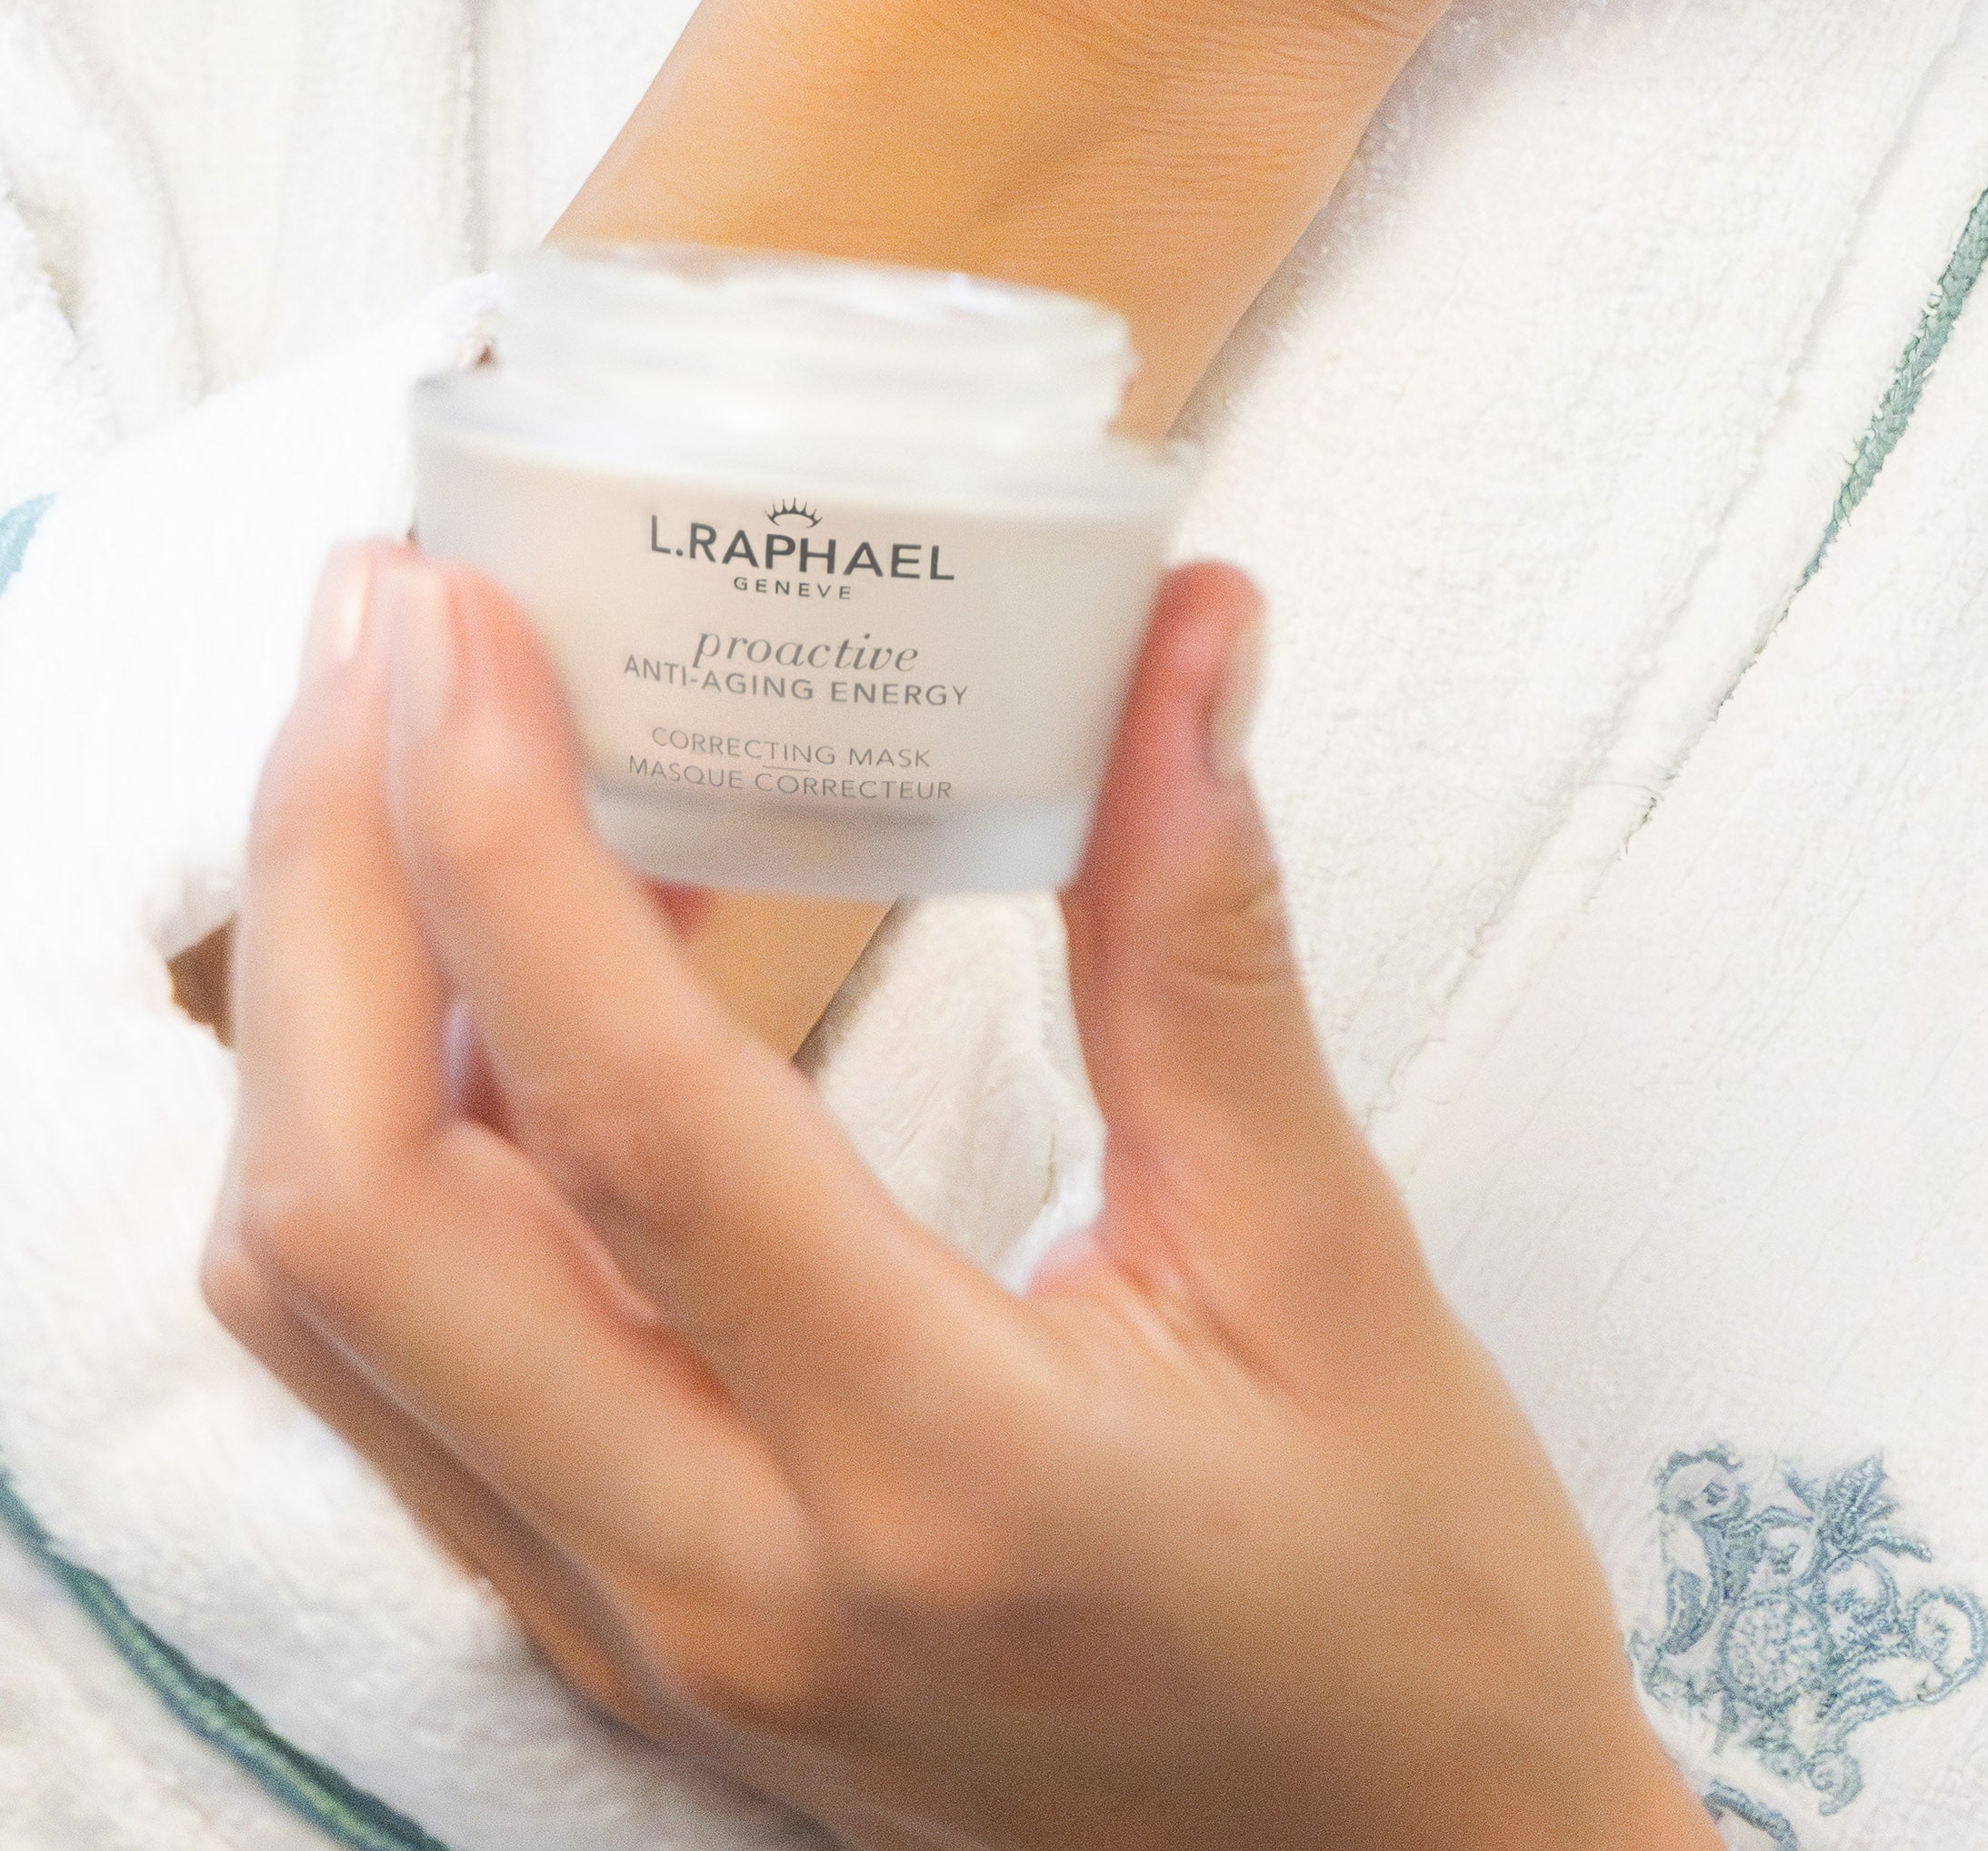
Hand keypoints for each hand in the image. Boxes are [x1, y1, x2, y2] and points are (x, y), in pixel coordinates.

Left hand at [208, 542, 1711, 1850]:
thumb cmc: (1398, 1604)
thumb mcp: (1332, 1255)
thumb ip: (1206, 942)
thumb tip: (1179, 638)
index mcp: (930, 1474)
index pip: (625, 1128)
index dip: (503, 847)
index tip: (463, 617)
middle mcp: (721, 1582)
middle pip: (360, 1225)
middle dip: (327, 889)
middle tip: (388, 623)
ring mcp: (640, 1632)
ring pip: (331, 1312)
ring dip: (323, 1007)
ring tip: (415, 746)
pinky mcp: (619, 1636)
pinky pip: (403, 1371)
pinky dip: (392, 1136)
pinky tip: (511, 964)